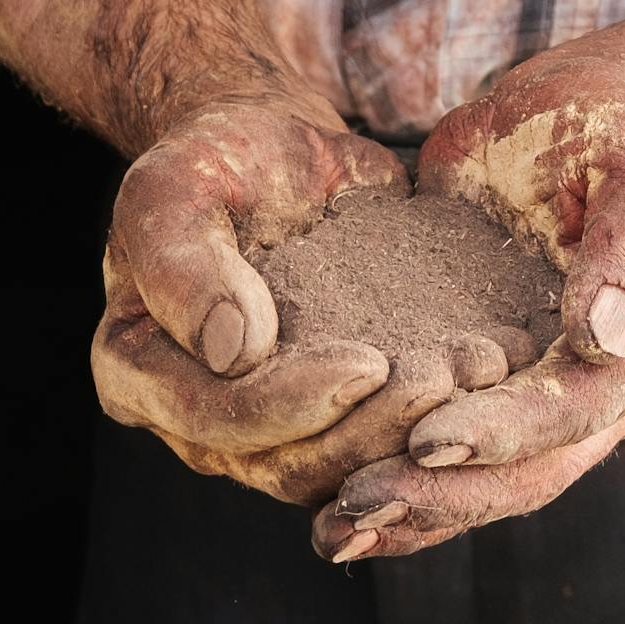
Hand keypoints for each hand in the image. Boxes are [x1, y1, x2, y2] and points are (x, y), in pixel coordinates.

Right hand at [89, 92, 522, 505]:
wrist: (273, 154)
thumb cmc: (216, 160)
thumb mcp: (176, 186)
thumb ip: (183, 262)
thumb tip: (233, 351)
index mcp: (137, 373)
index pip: (214, 418)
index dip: (290, 404)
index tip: (367, 363)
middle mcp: (197, 420)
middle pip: (284, 462)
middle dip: (368, 429)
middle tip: (444, 383)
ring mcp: (265, 428)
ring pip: (339, 468)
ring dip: (410, 435)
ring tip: (474, 382)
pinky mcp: (330, 414)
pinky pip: (377, 443)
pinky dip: (432, 422)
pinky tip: (487, 383)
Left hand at [310, 52, 624, 563]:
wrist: (577, 105)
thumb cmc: (614, 119)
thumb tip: (606, 337)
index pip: (584, 406)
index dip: (510, 432)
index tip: (432, 437)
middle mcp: (617, 386)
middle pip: (536, 470)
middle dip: (447, 493)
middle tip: (360, 501)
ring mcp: (557, 392)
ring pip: (494, 481)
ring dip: (418, 511)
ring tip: (336, 530)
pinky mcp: (501, 382)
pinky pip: (459, 451)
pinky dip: (402, 481)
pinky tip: (336, 506)